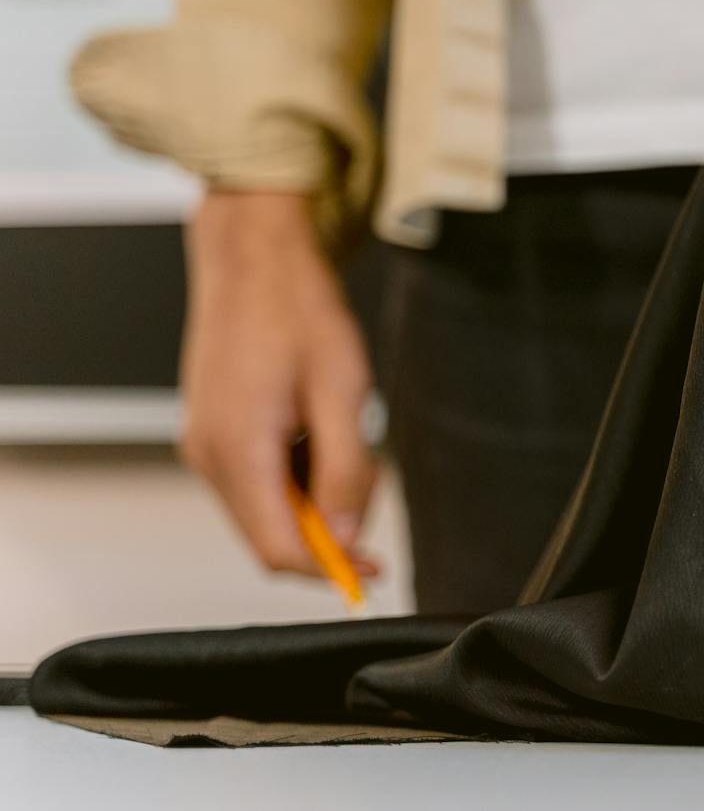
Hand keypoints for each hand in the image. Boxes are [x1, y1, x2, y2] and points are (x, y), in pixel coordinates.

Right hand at [179, 191, 380, 580]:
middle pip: (270, 536)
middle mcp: (209, 456)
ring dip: (314, 498)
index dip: (329, 568)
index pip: (277, 550)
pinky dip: (296, 476)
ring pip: (266, 509)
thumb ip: (344, 471)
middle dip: (328, 529)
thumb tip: (347, 538)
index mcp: (237, 450)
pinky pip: (257, 480)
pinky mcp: (212, 433)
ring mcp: (205, 444)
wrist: (253, 259)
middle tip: (369, 478)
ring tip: (345, 438)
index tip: (373, 568)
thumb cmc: (296, 311)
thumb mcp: (342, 390)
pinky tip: (319, 431)